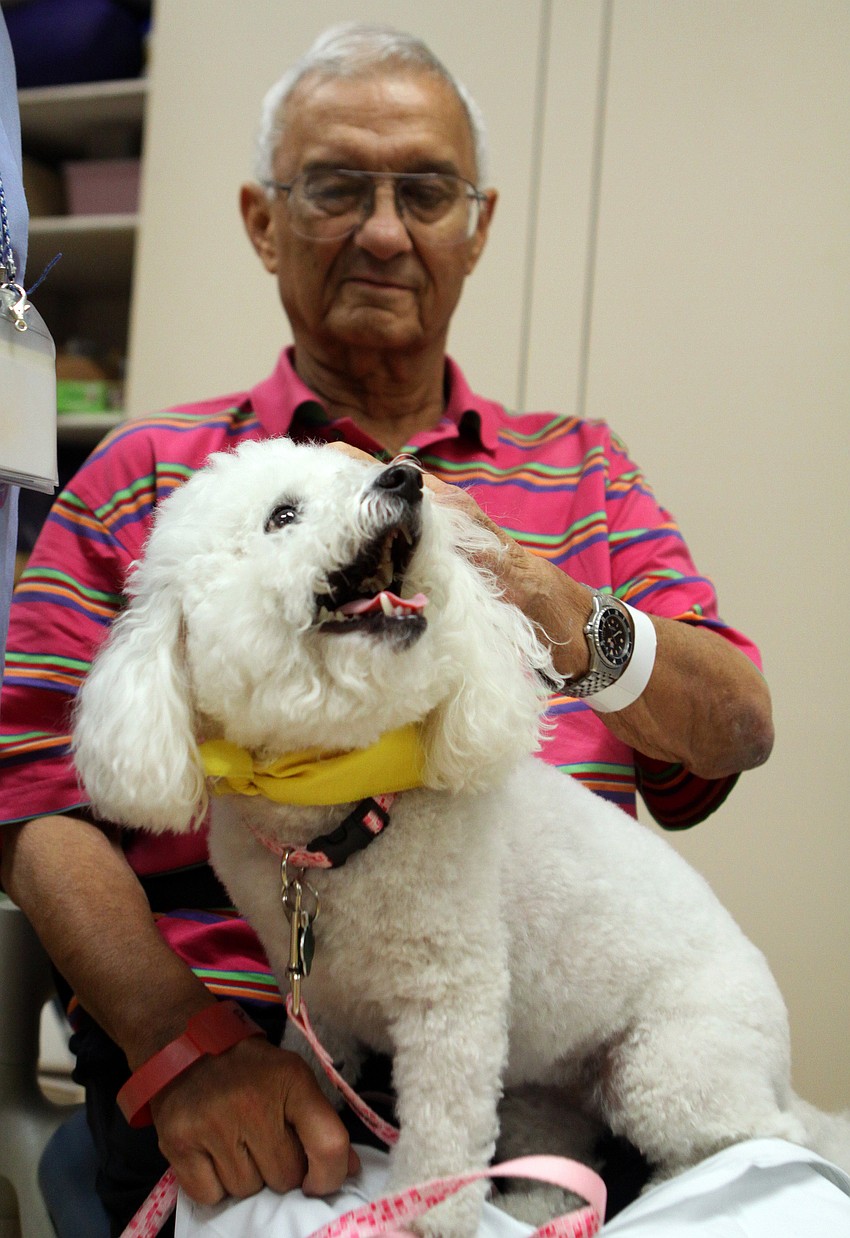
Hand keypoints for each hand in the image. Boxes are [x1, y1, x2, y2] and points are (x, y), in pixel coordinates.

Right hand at [151, 1034, 358, 1204]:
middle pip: (286, 1177)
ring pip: (248, 1190)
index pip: (328, 1143)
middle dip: (280, 1170)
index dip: (330, 1175)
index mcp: (290, 1080)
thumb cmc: (248, 1068)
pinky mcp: (178, 1143)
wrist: (184, 1047)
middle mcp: (252, 1101)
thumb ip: (320, 1121)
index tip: (320, 1181)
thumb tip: (347, 1169)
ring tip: (236, 1143)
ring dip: (247, 1177)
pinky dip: (214, 1186)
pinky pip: (211, 1196)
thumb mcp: (291, 1078)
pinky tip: (212, 1154)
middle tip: (264, 1144)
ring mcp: (213, 1124)